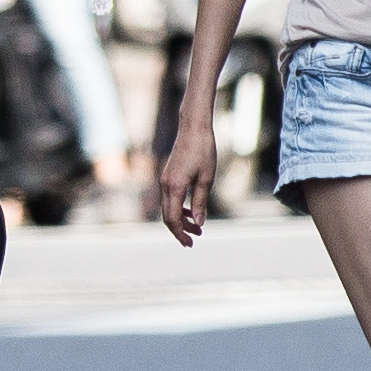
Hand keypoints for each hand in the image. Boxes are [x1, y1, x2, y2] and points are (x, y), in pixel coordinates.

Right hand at [153, 118, 214, 245]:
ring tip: (197, 228)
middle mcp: (165, 185)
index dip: (180, 233)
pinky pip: (169, 199)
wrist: (193, 127)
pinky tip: (190, 212)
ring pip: (168, 208)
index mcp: (174, 187)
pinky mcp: (167, 176)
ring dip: (180, 220)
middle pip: (167, 216)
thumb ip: (200, 202)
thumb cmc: (203, 150)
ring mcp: (164, 180)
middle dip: (180, 230)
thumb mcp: (206, 179)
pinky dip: (178, 209)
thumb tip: (199, 223)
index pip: (173, 218)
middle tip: (193, 241)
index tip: (190, 243)